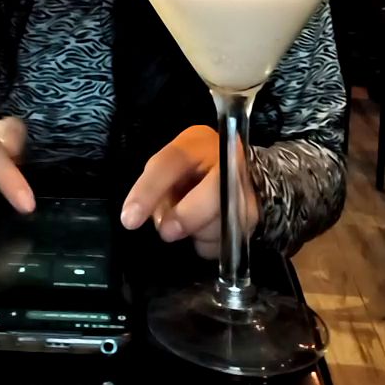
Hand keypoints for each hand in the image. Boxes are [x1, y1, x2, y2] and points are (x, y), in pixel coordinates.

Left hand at [119, 125, 258, 258]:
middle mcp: (229, 159)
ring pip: (222, 222)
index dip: (148, 191)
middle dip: (187, 216)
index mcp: (196, 142)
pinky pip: (226, 242)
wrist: (234, 175)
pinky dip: (209, 243)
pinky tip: (205, 230)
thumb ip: (159, 187)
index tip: (129, 219)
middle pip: (214, 192)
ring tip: (190, 222)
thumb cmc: (190, 170)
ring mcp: (247, 189)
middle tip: (166, 231)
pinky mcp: (254, 217)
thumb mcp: (170, 168)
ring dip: (197, 231)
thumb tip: (159, 220)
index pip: (171, 162)